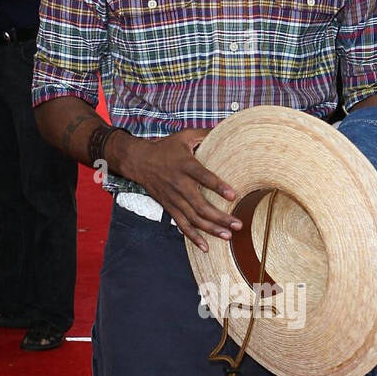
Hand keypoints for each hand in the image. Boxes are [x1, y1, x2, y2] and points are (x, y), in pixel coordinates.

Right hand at [124, 129, 241, 251]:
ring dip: (211, 229)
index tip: (233, 195)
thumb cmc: (165, 148)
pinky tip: (206, 247)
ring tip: (228, 235)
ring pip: (193, 218)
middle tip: (238, 224)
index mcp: (185, 165)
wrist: (139, 161)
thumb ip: (205, 134)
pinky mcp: (169, 207)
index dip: (218, 186)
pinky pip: (182, 225)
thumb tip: (225, 128)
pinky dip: (193, 237)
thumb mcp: (184, 136)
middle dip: (220, 217)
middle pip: (200, 205)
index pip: (203, 177)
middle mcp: (179, 184)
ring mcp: (174, 198)